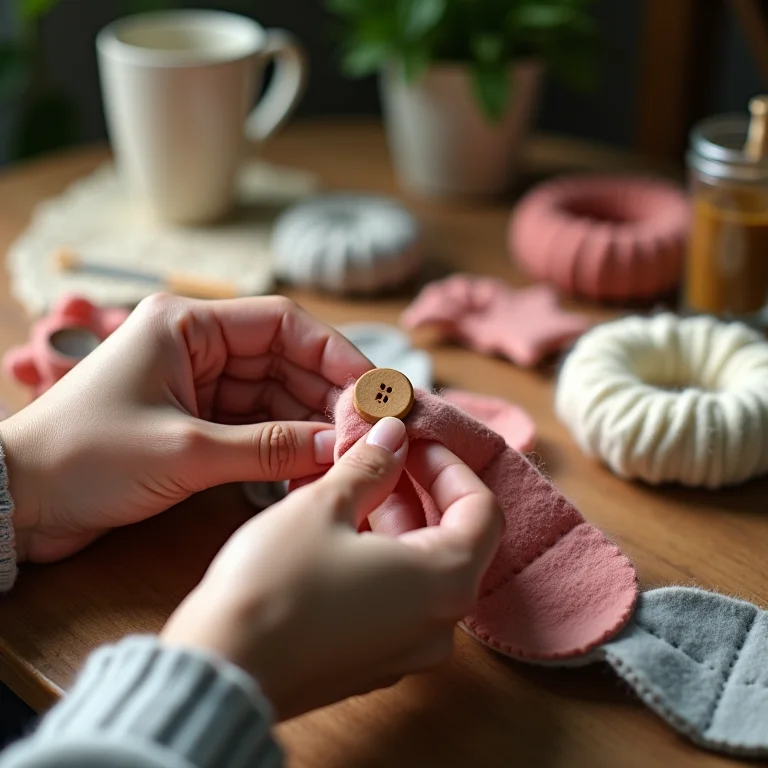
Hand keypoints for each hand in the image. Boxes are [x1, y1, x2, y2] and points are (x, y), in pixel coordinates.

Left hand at [0, 294, 371, 562]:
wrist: (17, 502)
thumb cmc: (84, 458)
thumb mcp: (185, 450)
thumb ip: (268, 447)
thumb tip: (339, 445)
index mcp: (187, 325)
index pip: (282, 324)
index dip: (335, 354)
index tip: (374, 389)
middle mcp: (197, 346)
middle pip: (284, 360)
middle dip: (327, 394)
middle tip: (368, 430)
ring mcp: (198, 384)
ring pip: (274, 394)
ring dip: (310, 421)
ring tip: (348, 450)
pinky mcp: (195, 420)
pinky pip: (255, 424)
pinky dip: (284, 442)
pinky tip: (314, 461)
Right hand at [160, 417, 502, 720]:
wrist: (220, 668)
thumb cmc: (274, 584)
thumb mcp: (325, 505)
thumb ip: (371, 466)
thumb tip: (394, 436)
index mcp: (444, 582)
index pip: (481, 510)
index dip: (449, 466)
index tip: (413, 442)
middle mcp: (439, 624)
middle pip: (453, 539)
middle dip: (419, 490)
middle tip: (381, 455)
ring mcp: (407, 649)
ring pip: (421, 568)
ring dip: (396, 519)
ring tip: (354, 483)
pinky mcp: (373, 660)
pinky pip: (396, 597)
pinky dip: (380, 555)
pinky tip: (340, 526)